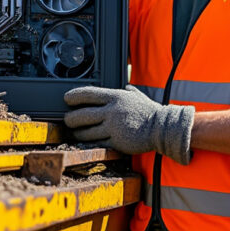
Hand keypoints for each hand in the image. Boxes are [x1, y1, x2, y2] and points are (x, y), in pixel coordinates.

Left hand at [64, 85, 193, 164]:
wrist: (162, 128)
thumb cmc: (150, 112)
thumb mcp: (138, 96)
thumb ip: (129, 91)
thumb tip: (126, 87)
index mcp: (115, 97)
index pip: (88, 94)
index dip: (74, 96)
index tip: (66, 99)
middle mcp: (112, 111)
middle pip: (81, 115)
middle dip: (70, 119)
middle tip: (67, 120)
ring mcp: (114, 127)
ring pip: (86, 132)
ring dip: (78, 133)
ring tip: (76, 133)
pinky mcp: (117, 142)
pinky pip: (98, 143)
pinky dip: (90, 144)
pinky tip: (87, 143)